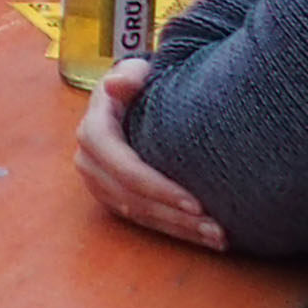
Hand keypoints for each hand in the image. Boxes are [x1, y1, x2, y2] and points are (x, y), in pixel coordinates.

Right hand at [73, 62, 224, 250]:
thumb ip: (130, 74)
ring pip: (140, 215)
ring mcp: (99, 184)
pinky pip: (143, 220)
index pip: (124, 168)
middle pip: (133, 199)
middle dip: (176, 217)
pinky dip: (174, 230)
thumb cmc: (137, 84)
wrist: (127, 100)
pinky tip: (203, 236)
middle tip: (217, 228)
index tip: (196, 203)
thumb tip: (117, 85)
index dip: (158, 188)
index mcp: (93, 133)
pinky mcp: (112, 198)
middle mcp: (89, 162)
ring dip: (180, 229)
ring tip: (218, 236)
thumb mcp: (133, 72)